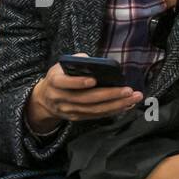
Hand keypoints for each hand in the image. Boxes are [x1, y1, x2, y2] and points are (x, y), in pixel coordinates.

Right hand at [25, 57, 142, 133]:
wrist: (45, 99)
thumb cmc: (58, 77)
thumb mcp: (60, 67)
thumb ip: (76, 62)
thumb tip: (95, 61)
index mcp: (54, 82)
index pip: (65, 83)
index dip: (78, 82)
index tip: (94, 80)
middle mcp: (60, 98)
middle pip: (86, 98)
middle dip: (109, 94)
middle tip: (128, 90)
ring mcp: (68, 110)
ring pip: (94, 109)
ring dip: (116, 104)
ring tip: (134, 98)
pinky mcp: (76, 117)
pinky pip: (96, 115)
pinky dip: (112, 110)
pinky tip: (126, 105)